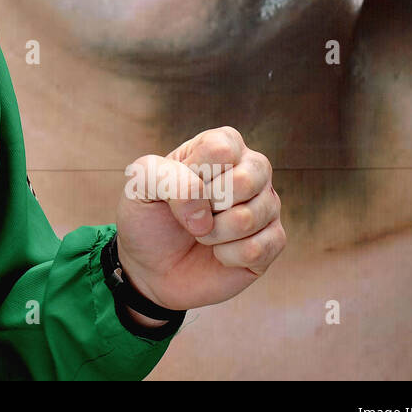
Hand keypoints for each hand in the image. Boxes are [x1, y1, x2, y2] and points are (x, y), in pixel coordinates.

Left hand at [114, 126, 283, 312]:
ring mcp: (266, 206)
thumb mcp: (139, 186)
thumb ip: (162, 177)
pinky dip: (226, 256)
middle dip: (206, 206)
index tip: (177, 189)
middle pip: (246, 179)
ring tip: (202, 233)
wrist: (153, 267)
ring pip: (249, 218)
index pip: (220, 149)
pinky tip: (218, 253)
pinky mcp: (272, 242)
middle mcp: (251, 169)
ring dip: (212, 234)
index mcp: (221, 144)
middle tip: (192, 214)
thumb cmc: (150, 218)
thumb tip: (204, 210)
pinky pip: (256, 249)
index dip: (193, 176)